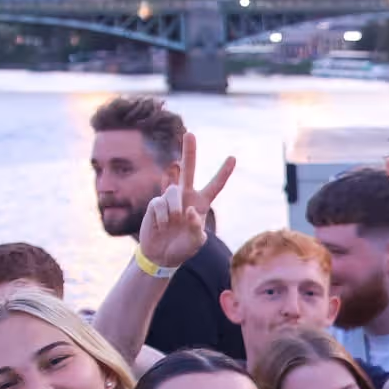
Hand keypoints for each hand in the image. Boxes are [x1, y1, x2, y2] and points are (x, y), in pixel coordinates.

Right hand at [137, 132, 233, 269]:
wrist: (161, 255)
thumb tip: (188, 209)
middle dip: (189, 151)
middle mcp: (186, 196)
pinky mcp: (155, 203)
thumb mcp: (196, 242)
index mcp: (201, 204)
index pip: (215, 186)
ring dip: (174, 209)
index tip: (233, 157)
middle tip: (190, 134)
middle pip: (188, 170)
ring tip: (173, 223)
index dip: (223, 173)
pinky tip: (161, 226)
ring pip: (173, 192)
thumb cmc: (183, 248)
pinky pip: (160, 204)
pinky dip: (162, 217)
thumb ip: (195, 227)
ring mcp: (169, 198)